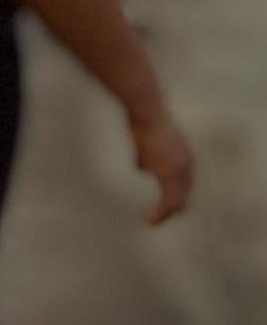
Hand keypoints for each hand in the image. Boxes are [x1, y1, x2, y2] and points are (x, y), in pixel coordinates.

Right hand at [128, 107, 193, 224]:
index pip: (183, 181)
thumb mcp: (147, 134)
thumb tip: (142, 167)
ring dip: (163, 213)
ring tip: (151, 221)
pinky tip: (149, 220)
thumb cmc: (143, 114)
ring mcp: (180, 171)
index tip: (163, 203)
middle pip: (183, 194)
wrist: (145, 108)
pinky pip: (168, 203)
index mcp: (184, 154)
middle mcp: (187, 165)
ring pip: (177, 202)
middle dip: (170, 207)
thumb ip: (147, 152)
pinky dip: (159, 214)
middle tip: (157, 217)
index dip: (173, 193)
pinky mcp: (170, 177)